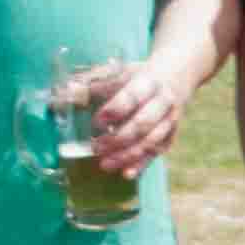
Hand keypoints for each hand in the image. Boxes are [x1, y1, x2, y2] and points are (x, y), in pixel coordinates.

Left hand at [84, 57, 193, 177]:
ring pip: (151, 141)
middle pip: (144, 123)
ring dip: (128, 155)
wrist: (175, 77)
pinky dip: (142, 164)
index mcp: (149, 82)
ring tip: (104, 164)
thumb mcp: (119, 71)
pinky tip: (126, 173)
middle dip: (119, 138)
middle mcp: (163, 102)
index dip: (115, 110)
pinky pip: (157, 152)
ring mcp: (170, 120)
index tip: (96, 121)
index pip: (133, 97)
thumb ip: (94, 82)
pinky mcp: (171, 134)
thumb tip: (69, 92)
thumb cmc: (138, 76)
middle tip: (96, 147)